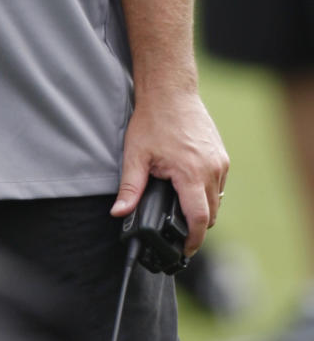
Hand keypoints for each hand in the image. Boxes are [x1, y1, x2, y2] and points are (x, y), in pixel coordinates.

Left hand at [110, 89, 228, 254]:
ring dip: (203, 209)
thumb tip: (118, 213)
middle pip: (211, 214)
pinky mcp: (222, 155)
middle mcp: (211, 170)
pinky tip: (190, 188)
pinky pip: (219, 184)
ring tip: (182, 210)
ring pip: (217, 199)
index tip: (184, 250)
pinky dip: (207, 192)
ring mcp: (220, 162)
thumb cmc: (152, 120)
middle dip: (197, 227)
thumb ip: (130, 188)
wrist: (170, 90)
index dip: (192, 239)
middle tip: (179, 231)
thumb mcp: (136, 155)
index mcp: (191, 173)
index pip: (199, 219)